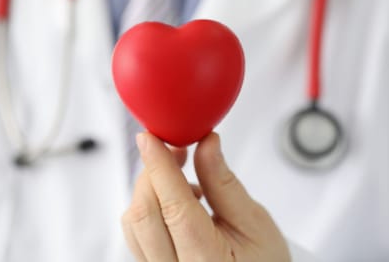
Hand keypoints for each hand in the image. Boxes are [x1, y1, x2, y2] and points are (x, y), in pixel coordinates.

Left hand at [122, 132, 290, 260]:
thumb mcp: (254, 223)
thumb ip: (224, 183)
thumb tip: (206, 144)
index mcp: (206, 260)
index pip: (174, 207)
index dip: (159, 167)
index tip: (151, 138)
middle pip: (144, 213)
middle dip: (154, 173)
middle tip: (177, 151)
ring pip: (133, 223)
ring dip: (150, 191)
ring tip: (186, 184)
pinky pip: (135, 234)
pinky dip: (150, 208)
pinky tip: (176, 204)